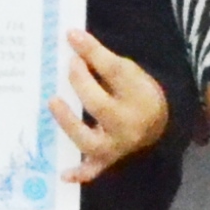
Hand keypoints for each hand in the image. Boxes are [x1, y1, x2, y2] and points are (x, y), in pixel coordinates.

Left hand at [52, 31, 172, 182]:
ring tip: (53, 102)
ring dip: (70, 124)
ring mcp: (116, 146)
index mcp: (137, 97)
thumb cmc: (137, 93)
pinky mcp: (107, 160)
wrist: (157, 122)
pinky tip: (62, 174)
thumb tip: (71, 35)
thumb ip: (98, 56)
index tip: (72, 38)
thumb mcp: (125, 70)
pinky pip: (93, 170)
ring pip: (91, 141)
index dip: (92, 56)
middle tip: (70, 66)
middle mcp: (127, 125)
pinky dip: (79, 173)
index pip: (114, 74)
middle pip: (100, 106)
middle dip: (81, 84)